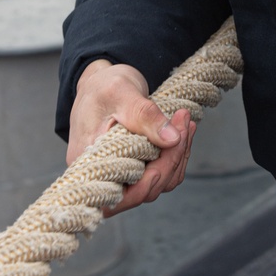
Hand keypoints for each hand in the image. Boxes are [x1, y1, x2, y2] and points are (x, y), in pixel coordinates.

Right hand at [68, 59, 195, 215]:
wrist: (101, 82)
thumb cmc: (103, 86)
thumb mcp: (122, 92)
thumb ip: (145, 115)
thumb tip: (171, 139)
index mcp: (89, 163)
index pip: (121, 193)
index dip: (148, 182)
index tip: (171, 146)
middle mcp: (102, 176)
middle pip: (144, 190)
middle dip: (171, 159)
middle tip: (184, 124)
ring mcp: (120, 175)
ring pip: (157, 183)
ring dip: (177, 156)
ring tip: (185, 124)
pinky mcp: (135, 168)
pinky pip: (160, 173)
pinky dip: (175, 155)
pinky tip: (183, 131)